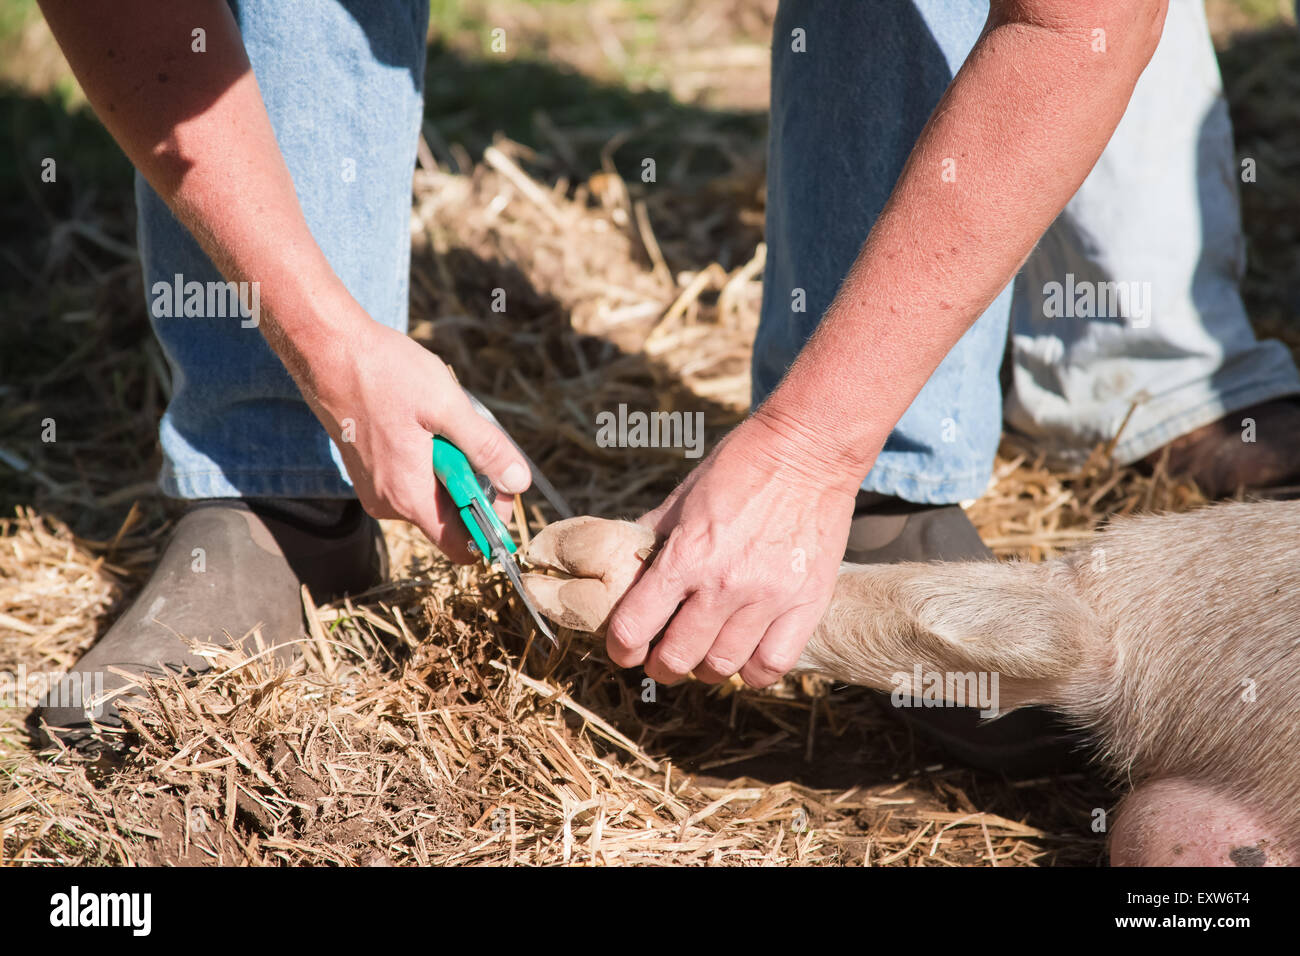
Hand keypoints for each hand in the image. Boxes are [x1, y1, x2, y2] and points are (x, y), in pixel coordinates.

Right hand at [293, 309, 530, 562]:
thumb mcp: (447, 407)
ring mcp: (375, 489)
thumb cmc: (385, 373)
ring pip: (432, 493)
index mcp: (409, 497)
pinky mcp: (369, 473)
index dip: (490, 523)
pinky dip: (428, 456)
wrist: (328, 350)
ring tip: (438, 421)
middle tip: (468, 434)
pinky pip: (412, 478)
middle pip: (450, 517)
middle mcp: (389, 504)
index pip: (461, 546)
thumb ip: (485, 449)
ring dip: (449, 464)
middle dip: (470, 480)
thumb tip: (519, 483)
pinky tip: (420, 421)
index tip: (501, 486)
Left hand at [606, 415, 860, 686]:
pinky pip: (773, 664)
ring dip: (705, 669)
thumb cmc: (741, 465)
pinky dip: (753, 670)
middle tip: (662, 658)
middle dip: (660, 665)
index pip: (635, 628)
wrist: (807, 449)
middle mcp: (724, 584)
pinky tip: (745, 654)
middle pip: (678, 658)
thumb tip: (627, 566)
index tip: (625, 650)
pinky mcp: (807, 603)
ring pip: (723, 666)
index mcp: (685, 556)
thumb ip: (655, 536)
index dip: (622, 648)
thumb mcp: (683, 495)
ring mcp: (768, 598)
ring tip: (704, 655)